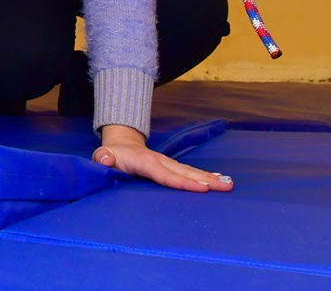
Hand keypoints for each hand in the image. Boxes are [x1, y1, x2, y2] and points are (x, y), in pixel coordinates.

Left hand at [94, 125, 233, 192]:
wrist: (121, 143)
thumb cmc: (110, 155)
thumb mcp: (102, 156)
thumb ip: (103, 158)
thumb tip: (105, 159)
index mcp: (144, 162)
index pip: (164, 174)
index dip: (182, 182)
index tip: (202, 188)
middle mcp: (160, 161)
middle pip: (184, 172)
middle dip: (205, 180)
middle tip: (224, 187)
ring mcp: (168, 163)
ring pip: (190, 171)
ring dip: (210, 178)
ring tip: (228, 184)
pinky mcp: (172, 166)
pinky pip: (189, 172)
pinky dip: (206, 176)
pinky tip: (221, 180)